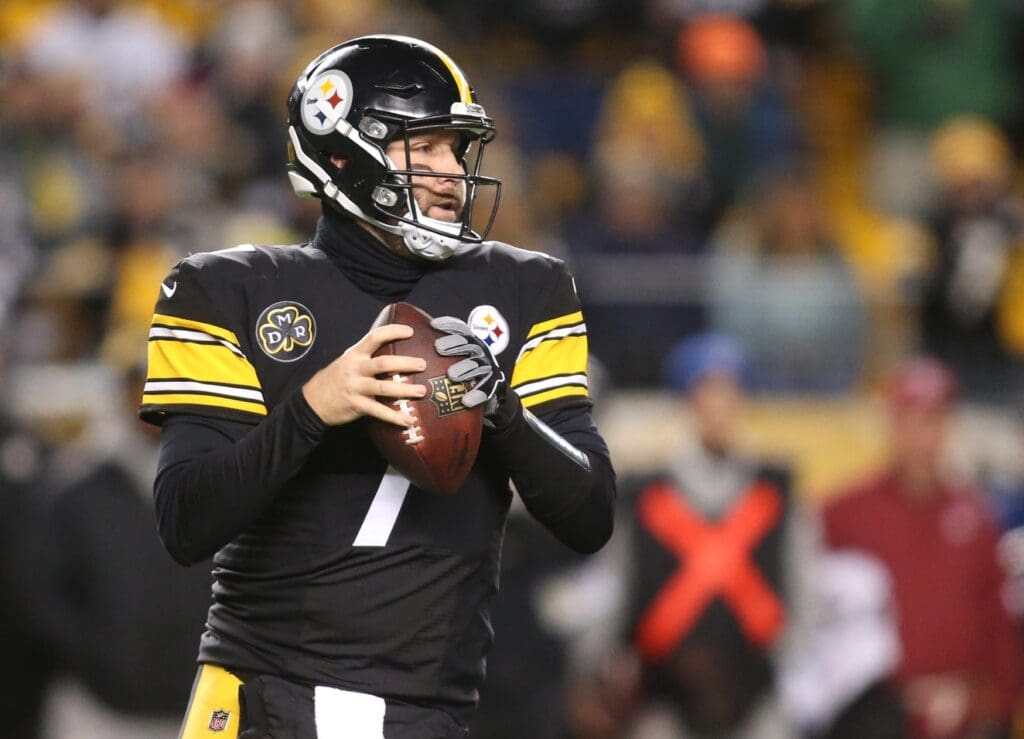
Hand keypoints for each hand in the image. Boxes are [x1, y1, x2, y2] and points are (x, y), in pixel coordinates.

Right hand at [302, 323, 426, 426]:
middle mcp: (356, 369)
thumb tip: (393, 352)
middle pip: (384, 363)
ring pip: (384, 388)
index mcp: (355, 354)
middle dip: (405, 363)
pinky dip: (395, 417)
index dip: (393, 331)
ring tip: (422, 391)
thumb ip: (366, 357)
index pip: (374, 337)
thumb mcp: (347, 361)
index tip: (410, 331)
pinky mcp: (357, 405)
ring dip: (405, 390)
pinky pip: (379, 411)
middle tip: (422, 364)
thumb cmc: (334, 379)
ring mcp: (356, 387)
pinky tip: (408, 420)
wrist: (312, 402)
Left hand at [430, 316, 505, 413]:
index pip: (461, 330)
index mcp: (470, 343)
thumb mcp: (454, 357)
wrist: (490, 390)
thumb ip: (440, 351)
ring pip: (477, 367)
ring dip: (465, 369)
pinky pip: (485, 390)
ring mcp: (487, 368)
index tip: (433, 325)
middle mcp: (480, 353)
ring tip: (452, 375)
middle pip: (469, 345)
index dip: (449, 325)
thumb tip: (411, 342)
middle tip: (438, 348)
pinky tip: (466, 401)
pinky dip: (476, 394)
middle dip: (454, 345)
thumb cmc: (465, 372)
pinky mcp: (492, 386)